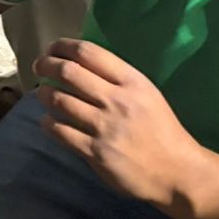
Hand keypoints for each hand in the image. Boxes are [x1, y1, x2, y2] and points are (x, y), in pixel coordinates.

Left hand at [34, 39, 207, 211]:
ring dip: (44, 94)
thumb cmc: (161, 130)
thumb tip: (77, 62)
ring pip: (59, 100)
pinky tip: (49, 121)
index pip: (89, 52)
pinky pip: (59, 131)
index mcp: (132, 82)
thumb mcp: (146, 94)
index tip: (52, 49)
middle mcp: (117, 101)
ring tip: (43, 94)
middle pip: (68, 72)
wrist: (178, 172)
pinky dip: (48, 122)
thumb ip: (116, 79)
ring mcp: (105, 127)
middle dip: (46, 65)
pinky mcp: (95, 152)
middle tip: (39, 67)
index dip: (63, 46)